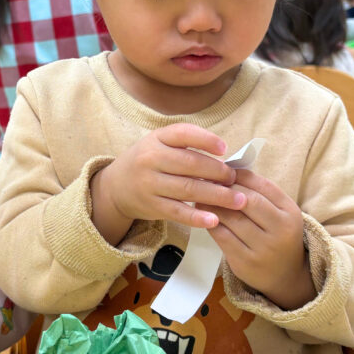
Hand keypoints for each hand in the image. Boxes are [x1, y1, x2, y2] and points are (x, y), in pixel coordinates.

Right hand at [90, 124, 240, 244]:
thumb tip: (224, 157)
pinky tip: (215, 220)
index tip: (225, 149)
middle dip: (218, 172)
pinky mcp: (152, 206)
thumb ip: (186, 144)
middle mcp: (151, 159)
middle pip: (190, 164)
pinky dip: (197, 217)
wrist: (116, 187)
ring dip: (216, 196)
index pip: (183, 134)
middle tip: (235, 179)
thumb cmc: (148, 162)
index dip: (206, 140)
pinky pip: (178, 212)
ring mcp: (150, 184)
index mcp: (157, 139)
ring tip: (238, 200)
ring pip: (188, 189)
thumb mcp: (159, 143)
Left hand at [199, 169, 314, 310]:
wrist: (285, 276)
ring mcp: (263, 248)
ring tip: (200, 195)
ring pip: (232, 218)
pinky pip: (222, 236)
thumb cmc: (277, 236)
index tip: (222, 170)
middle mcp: (280, 230)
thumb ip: (259, 193)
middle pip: (247, 200)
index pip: (263, 185)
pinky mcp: (245, 262)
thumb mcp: (278, 213)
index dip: (239, 175)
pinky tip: (203, 215)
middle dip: (225, 189)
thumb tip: (228, 169)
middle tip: (206, 180)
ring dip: (213, 204)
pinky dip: (210, 222)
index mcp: (290, 212)